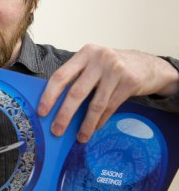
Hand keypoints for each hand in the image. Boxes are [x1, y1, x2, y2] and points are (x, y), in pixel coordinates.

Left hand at [38, 44, 178, 142]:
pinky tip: (93, 129)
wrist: (149, 65)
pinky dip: (100, 121)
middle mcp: (99, 59)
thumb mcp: (94, 64)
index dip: (49, 95)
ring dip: (85, 124)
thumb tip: (54, 104)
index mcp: (85, 53)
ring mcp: (116, 70)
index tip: (42, 112)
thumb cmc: (112, 68)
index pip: (61, 76)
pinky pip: (110, 107)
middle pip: (76, 92)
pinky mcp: (130, 82)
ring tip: (79, 137)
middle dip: (64, 114)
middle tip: (56, 130)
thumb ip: (77, 77)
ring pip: (95, 103)